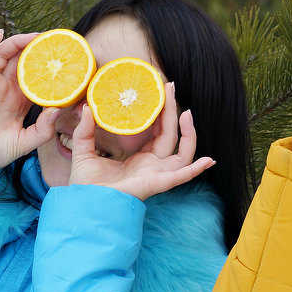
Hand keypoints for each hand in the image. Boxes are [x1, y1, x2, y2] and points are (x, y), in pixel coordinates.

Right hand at [0, 29, 58, 168]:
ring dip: (17, 42)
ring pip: (3, 53)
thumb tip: (57, 109)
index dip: (47, 66)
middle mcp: (5, 87)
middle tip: (52, 39)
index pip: (36, 76)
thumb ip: (44, 129)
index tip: (64, 57)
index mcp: (20, 99)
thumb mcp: (27, 141)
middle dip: (35, 48)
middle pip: (21, 59)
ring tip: (34, 36)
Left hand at [66, 83, 213, 199]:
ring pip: (183, 153)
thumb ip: (85, 130)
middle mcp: (152, 166)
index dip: (162, 113)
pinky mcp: (157, 183)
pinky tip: (208, 160)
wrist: (85, 203)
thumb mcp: (84, 150)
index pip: (157, 132)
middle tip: (171, 87)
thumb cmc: (86, 185)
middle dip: (173, 112)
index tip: (160, 91)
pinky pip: (182, 176)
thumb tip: (86, 108)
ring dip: (189, 134)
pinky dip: (196, 169)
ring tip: (186, 113)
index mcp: (139, 159)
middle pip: (171, 136)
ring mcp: (157, 174)